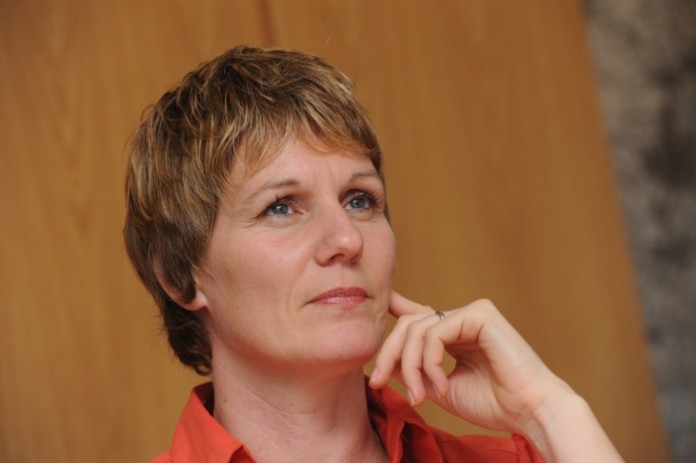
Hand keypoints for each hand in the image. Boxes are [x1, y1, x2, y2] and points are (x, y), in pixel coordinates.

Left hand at [369, 292, 623, 461]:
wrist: (529, 412)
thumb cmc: (493, 404)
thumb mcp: (440, 387)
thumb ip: (415, 369)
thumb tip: (386, 362)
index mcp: (456, 333)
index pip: (417, 317)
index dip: (392, 313)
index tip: (372, 312)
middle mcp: (463, 318)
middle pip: (408, 324)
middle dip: (389, 354)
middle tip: (379, 382)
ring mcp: (471, 313)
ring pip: (417, 328)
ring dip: (411, 366)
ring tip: (419, 395)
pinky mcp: (479, 314)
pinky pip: (436, 332)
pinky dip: (430, 362)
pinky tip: (440, 385)